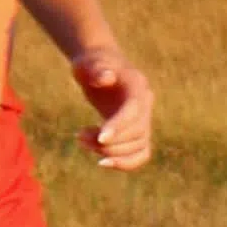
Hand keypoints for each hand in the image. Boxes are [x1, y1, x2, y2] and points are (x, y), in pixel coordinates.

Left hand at [71, 49, 153, 171]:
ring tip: (82, 140)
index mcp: (136, 84)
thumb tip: (106, 77)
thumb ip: (95, 69)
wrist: (100, 69)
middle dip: (109, 142)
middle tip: (80, 136)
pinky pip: (141, 154)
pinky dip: (124, 163)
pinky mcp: (137, 131)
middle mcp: (145, 102)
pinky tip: (101, 162)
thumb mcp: (87, 63)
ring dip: (110, 152)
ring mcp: (144, 118)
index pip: (134, 110)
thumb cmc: (90, 65)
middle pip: (138, 132)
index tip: (100, 138)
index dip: (120, 126)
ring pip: (139, 146)